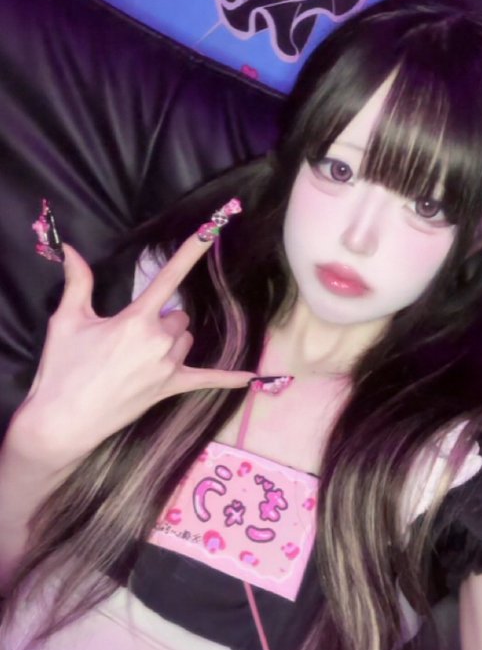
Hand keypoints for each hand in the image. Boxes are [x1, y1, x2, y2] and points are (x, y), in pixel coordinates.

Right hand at [10, 233, 252, 465]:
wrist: (63, 421)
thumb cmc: (62, 369)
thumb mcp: (67, 321)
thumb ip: (77, 282)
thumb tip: (70, 248)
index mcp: (136, 320)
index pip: (169, 276)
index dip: (192, 250)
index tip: (213, 228)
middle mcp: (159, 341)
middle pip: (178, 316)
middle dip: (161, 319)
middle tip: (130, 336)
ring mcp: (168, 367)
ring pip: (186, 340)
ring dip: (172, 341)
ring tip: (140, 356)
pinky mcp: (170, 388)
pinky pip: (207, 380)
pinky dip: (229, 378)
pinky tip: (252, 378)